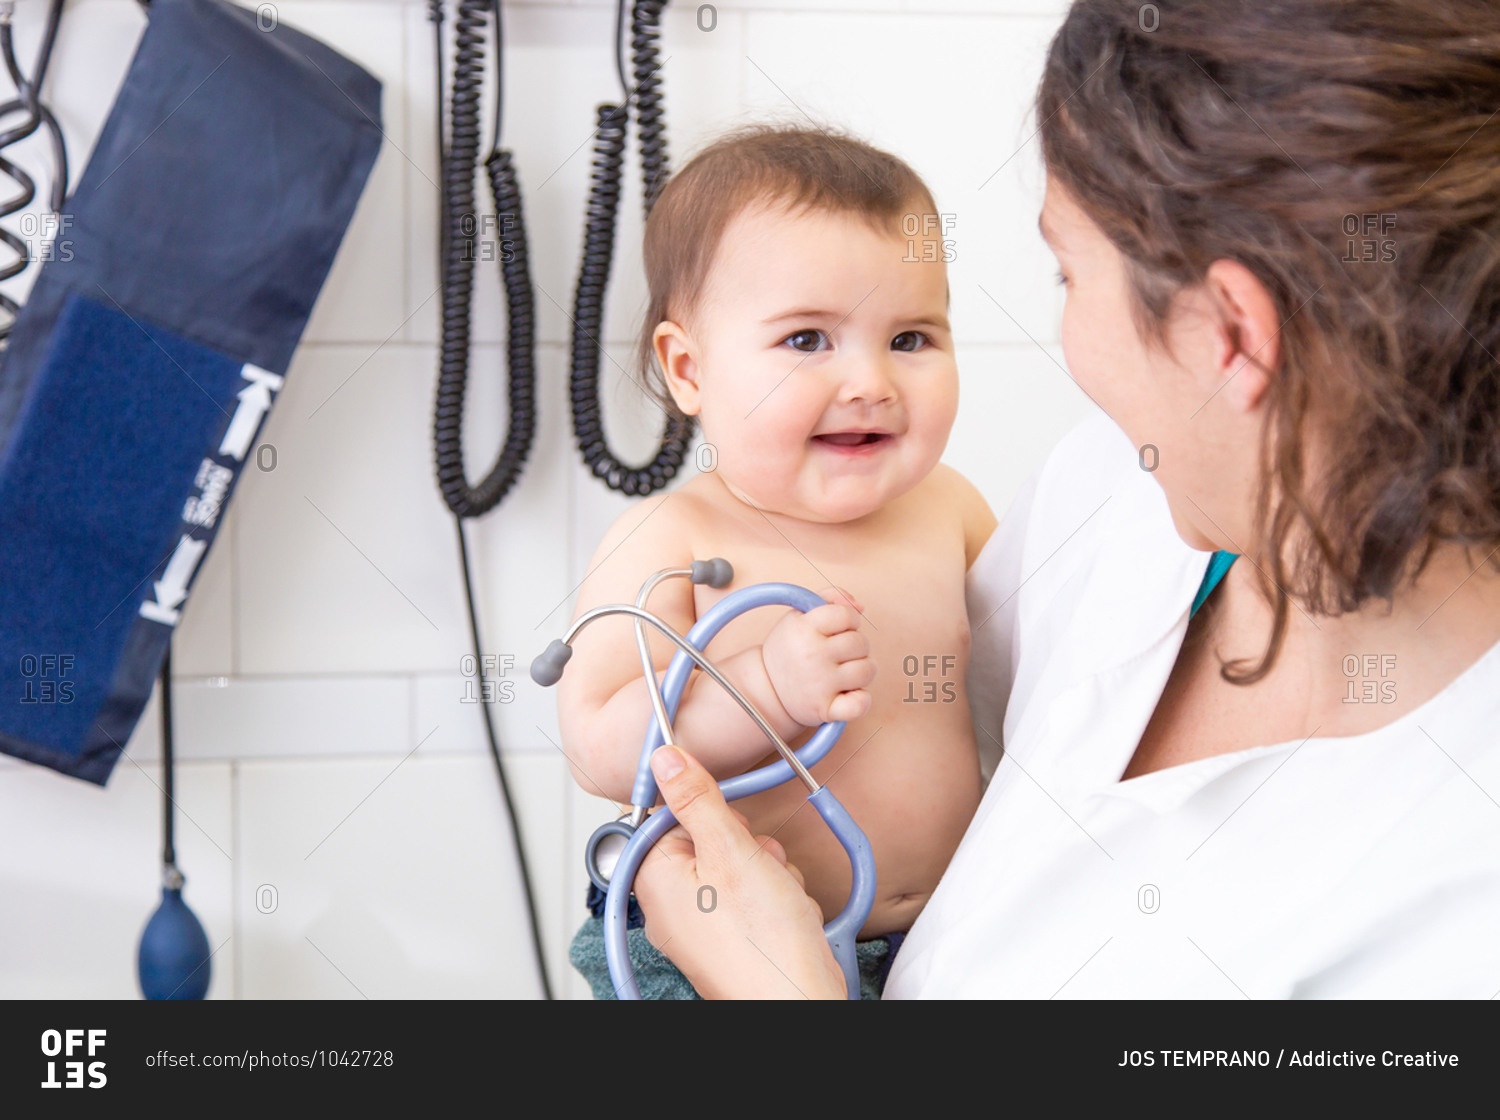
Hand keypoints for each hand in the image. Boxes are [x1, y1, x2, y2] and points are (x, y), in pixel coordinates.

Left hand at [633, 744, 846, 999]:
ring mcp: (703, 920)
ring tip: (774, 892)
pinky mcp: (733, 932)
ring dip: (767, 867)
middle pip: (707, 834)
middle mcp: (671, 901)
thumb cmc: (761, 944)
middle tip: (756, 862)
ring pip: (738, 860)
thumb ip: (697, 799)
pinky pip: (754, 890)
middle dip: (745, 840)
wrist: (799, 1000)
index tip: (723, 807)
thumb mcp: (730, 851)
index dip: (700, 804)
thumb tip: (665, 760)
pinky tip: (784, 908)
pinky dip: (776, 892)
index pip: (662, 812)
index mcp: (654, 877)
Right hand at [760, 586, 873, 727]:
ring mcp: (819, 684)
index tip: (840, 627)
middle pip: (860, 643)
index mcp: (804, 628)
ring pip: (866, 670)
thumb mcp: (799, 615)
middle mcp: (812, 654)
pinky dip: (861, 700)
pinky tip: (849, 693)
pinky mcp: (825, 709)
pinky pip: (860, 704)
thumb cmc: (790, 648)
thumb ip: (830, 599)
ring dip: (861, 670)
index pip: (846, 614)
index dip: (849, 619)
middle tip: (839, 652)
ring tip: (844, 671)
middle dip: (856, 646)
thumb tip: (860, 607)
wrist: (765, 688)